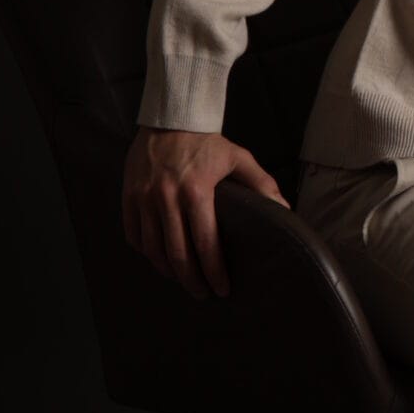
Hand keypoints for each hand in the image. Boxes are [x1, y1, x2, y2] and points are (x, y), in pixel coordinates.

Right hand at [122, 126, 290, 300]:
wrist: (170, 118)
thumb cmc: (207, 142)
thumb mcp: (238, 158)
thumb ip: (262, 184)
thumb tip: (285, 210)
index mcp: (196, 191)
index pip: (205, 244)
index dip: (214, 272)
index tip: (222, 289)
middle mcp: (166, 198)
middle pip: (177, 254)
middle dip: (192, 281)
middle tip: (203, 294)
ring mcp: (143, 198)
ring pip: (153, 250)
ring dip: (169, 271)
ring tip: (183, 280)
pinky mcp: (128, 196)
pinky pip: (134, 235)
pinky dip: (147, 252)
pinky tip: (160, 259)